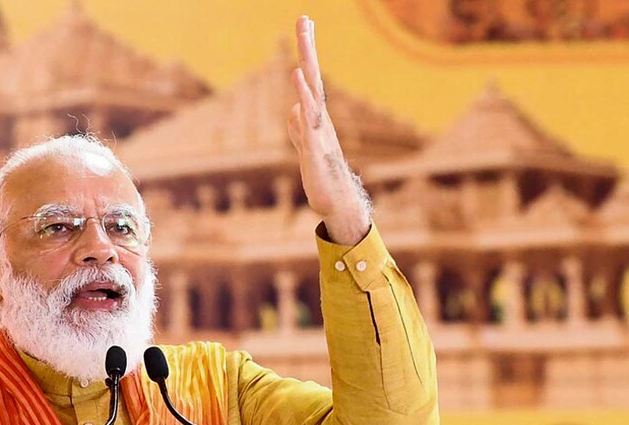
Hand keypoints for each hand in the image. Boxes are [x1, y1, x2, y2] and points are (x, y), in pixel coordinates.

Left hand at [287, 16, 371, 246]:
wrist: (336, 201)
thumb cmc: (321, 173)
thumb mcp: (304, 148)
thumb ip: (297, 128)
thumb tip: (293, 110)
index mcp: (316, 115)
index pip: (310, 76)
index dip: (307, 50)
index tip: (305, 21)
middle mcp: (320, 118)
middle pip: (312, 77)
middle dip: (307, 49)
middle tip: (304, 20)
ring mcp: (318, 133)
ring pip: (312, 99)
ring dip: (305, 77)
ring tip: (299, 54)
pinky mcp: (313, 152)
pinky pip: (307, 127)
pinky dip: (303, 109)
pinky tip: (297, 94)